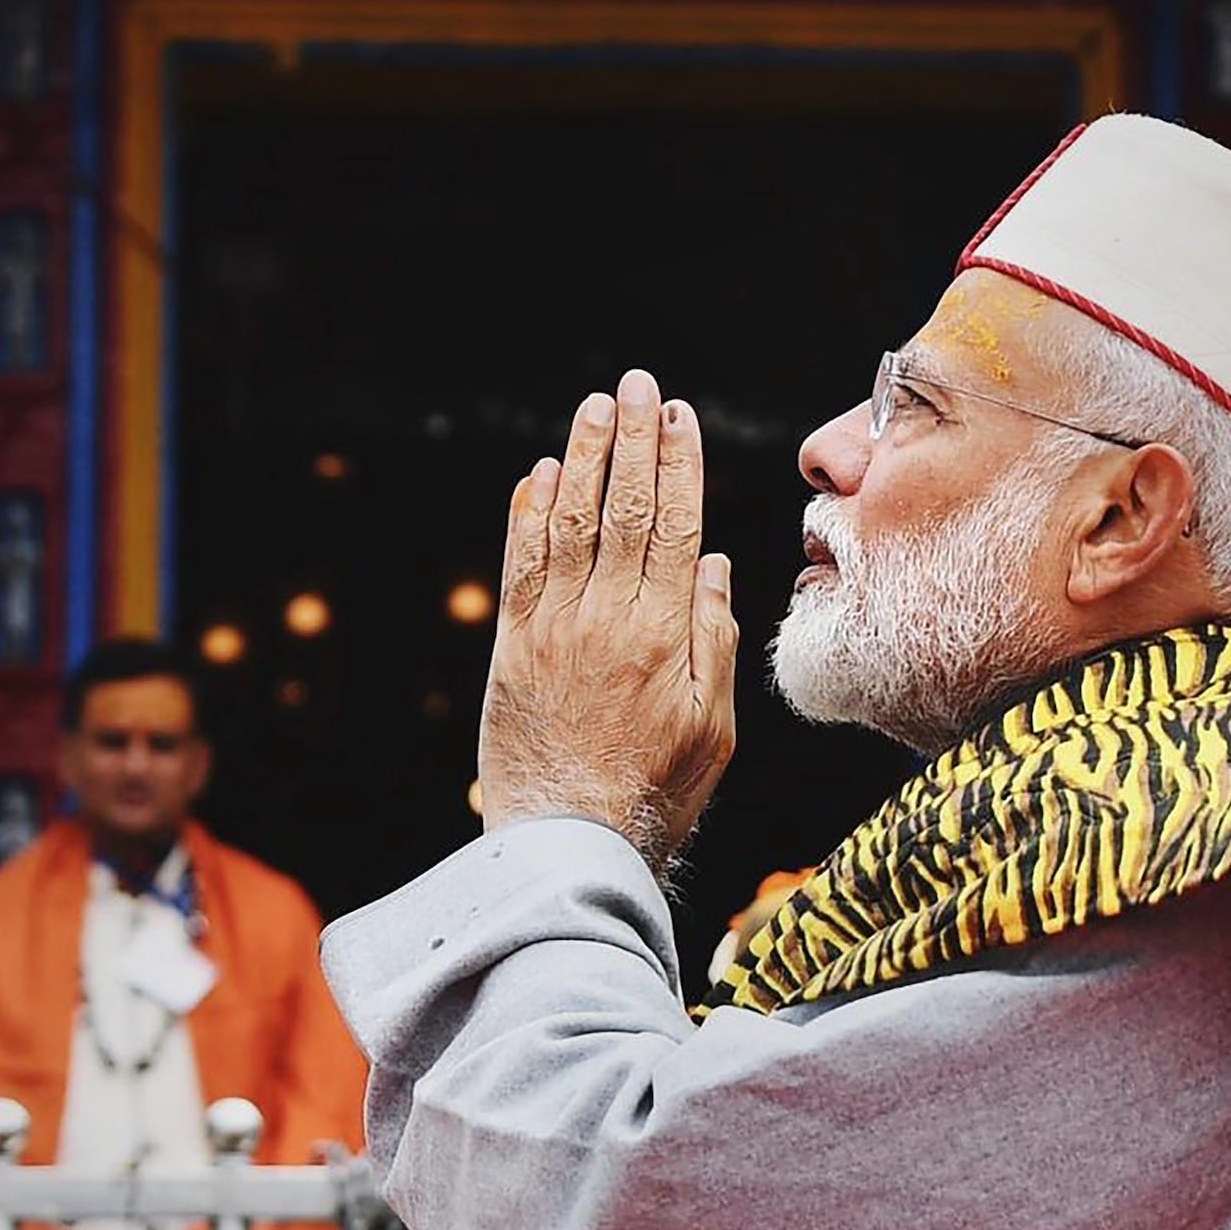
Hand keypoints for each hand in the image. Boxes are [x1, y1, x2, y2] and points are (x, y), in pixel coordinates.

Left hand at [477, 369, 737, 871]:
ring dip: (583, 458)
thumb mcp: (712, 730)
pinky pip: (522, 564)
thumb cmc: (652, 795)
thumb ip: (715, 642)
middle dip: (632, 441)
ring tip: (594, 407)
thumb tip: (717, 566)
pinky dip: (531, 513)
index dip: (678, 466)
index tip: (679, 417)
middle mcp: (607, 620)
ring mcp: (554, 629)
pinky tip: (542, 473)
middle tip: (637, 384)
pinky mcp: (513, 647)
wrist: (567, 845)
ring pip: (571, 524)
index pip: (676, 527)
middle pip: (624, 510)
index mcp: (665, 636)